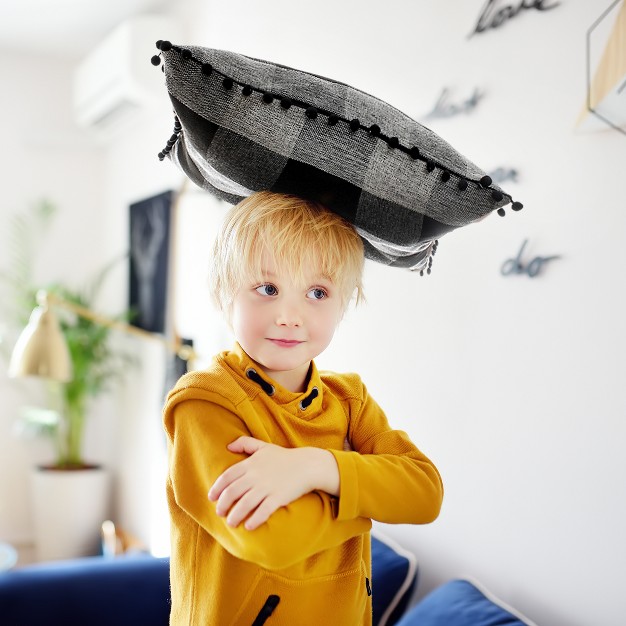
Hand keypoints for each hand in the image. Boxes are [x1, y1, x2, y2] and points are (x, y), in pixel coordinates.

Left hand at [208, 437, 338, 530]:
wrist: (307, 465)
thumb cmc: (284, 457)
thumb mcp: (263, 446)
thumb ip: (245, 443)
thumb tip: (228, 446)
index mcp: (250, 463)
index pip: (227, 477)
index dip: (217, 488)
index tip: (212, 498)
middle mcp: (256, 475)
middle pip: (232, 493)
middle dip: (223, 505)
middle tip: (220, 513)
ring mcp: (267, 487)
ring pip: (244, 504)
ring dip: (235, 516)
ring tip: (231, 523)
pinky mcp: (278, 497)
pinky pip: (263, 511)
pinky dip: (254, 520)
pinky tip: (249, 526)